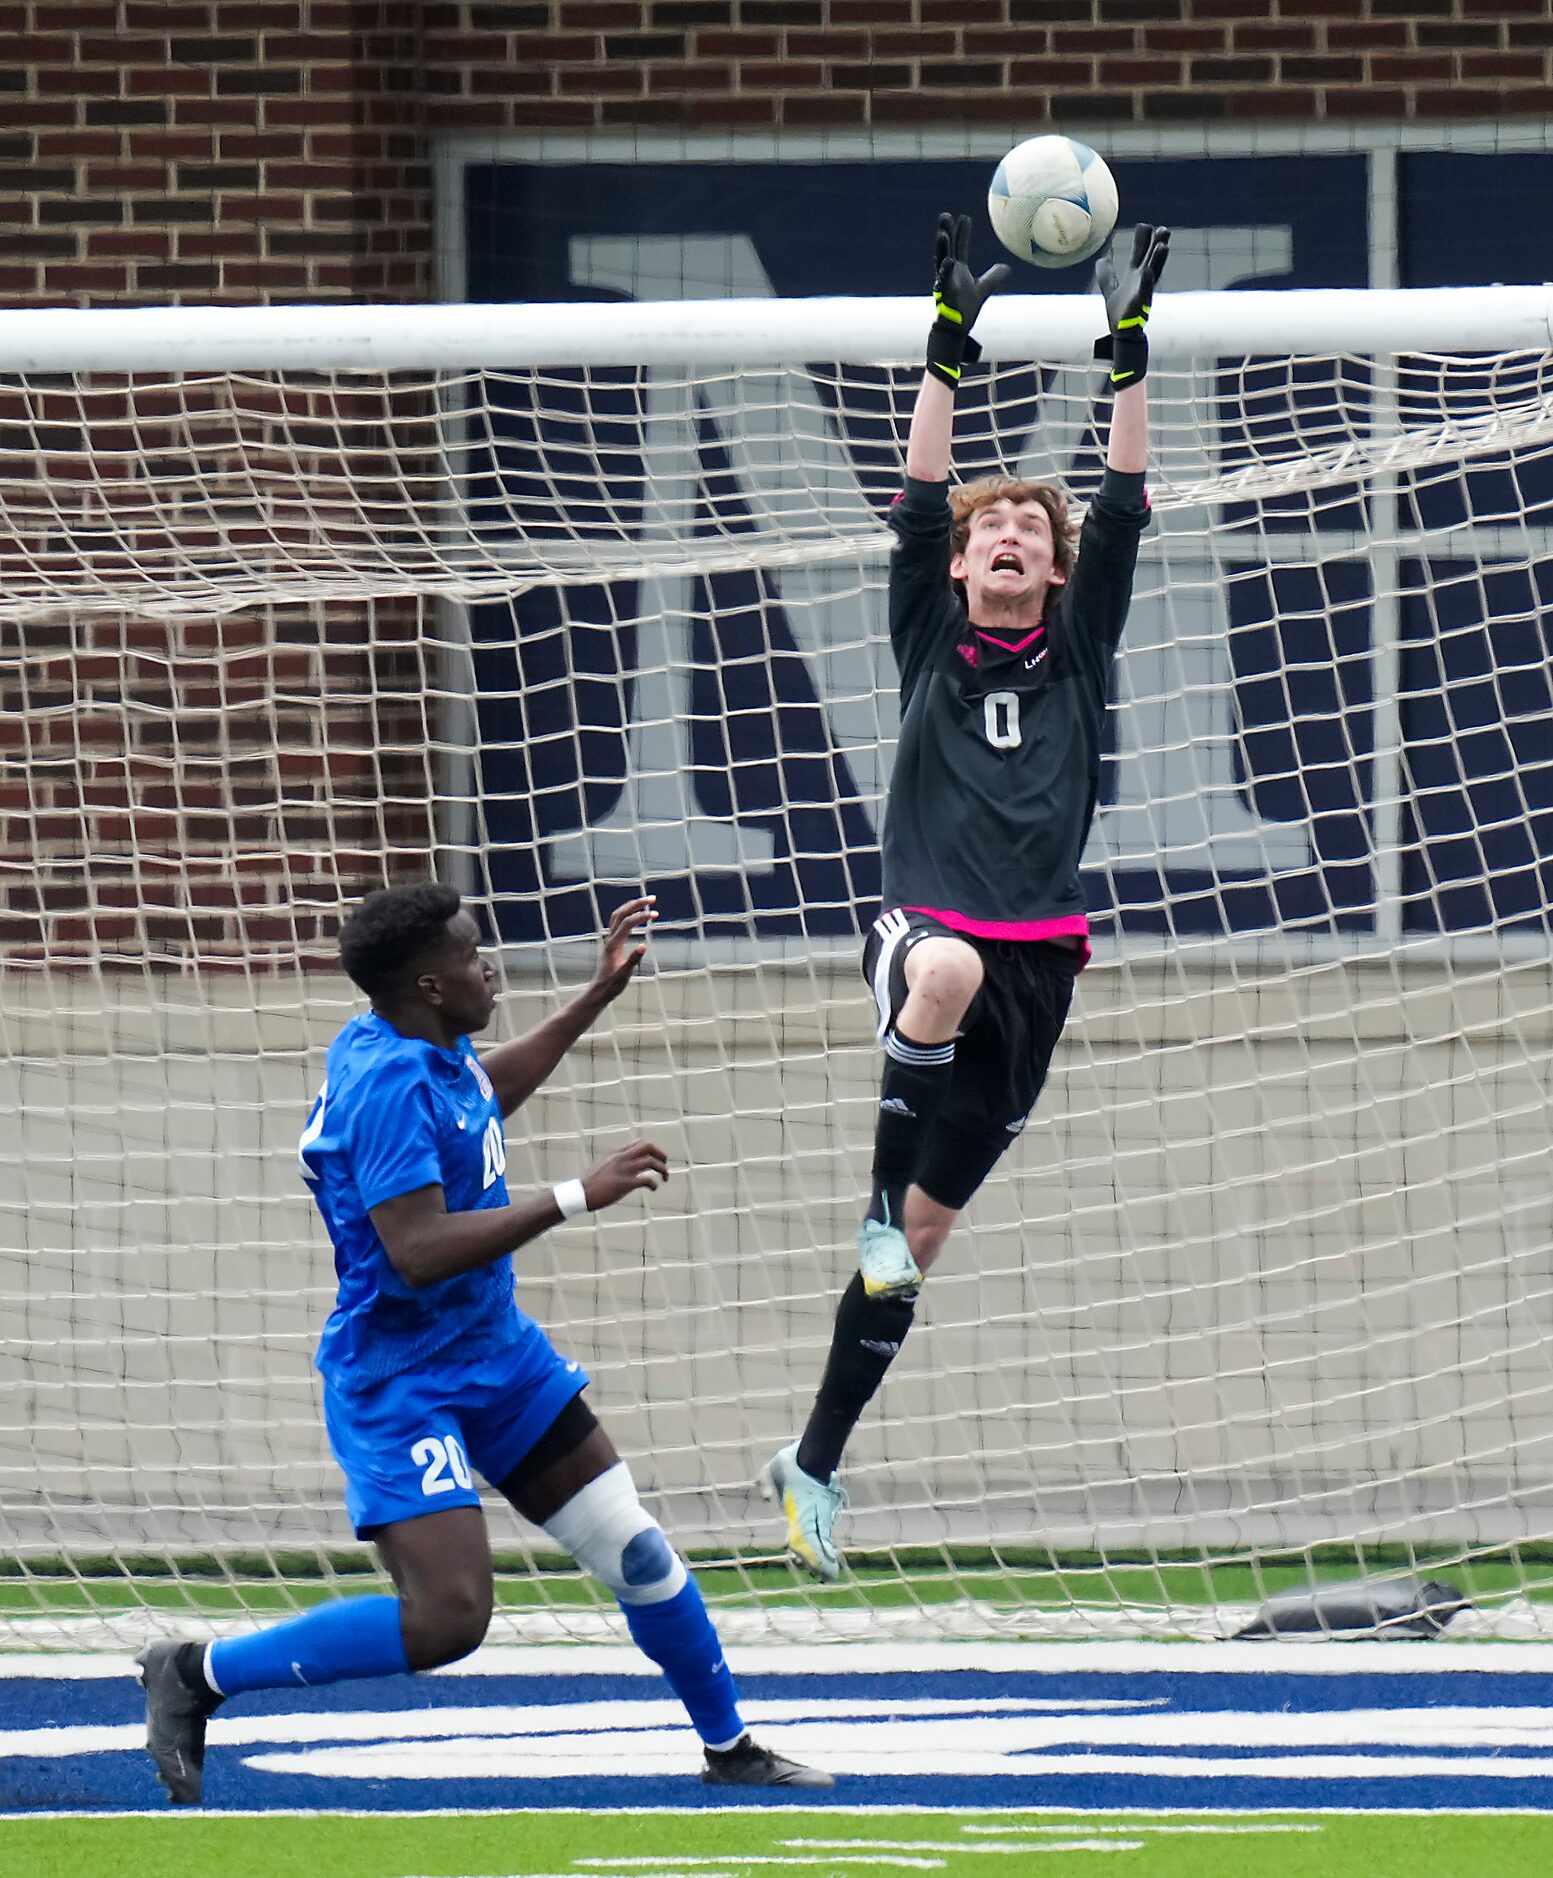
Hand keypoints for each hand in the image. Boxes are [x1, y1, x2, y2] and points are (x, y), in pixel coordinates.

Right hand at [582, 1140, 669, 1209]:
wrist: (581, 1193)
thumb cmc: (590, 1183)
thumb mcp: (603, 1166)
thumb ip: (615, 1162)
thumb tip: (622, 1166)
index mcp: (617, 1153)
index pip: (639, 1142)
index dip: (651, 1149)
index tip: (654, 1158)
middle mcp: (622, 1158)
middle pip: (648, 1146)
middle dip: (661, 1154)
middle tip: (665, 1163)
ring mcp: (625, 1170)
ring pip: (652, 1162)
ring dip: (663, 1169)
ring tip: (665, 1178)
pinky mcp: (626, 1184)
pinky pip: (648, 1180)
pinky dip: (654, 1184)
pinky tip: (653, 1189)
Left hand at [589, 895, 655, 1003]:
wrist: (600, 990)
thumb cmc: (612, 984)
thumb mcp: (625, 974)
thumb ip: (633, 959)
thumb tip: (643, 945)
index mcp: (613, 945)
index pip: (627, 923)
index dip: (641, 916)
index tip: (655, 914)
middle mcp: (610, 939)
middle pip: (620, 913)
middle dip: (636, 904)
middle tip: (653, 898)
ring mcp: (610, 940)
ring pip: (618, 916)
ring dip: (631, 906)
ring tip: (647, 903)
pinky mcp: (612, 943)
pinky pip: (619, 923)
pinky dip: (629, 915)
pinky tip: (638, 917)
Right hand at [926, 211, 1008, 389]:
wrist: (956, 328)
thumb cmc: (965, 309)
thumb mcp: (983, 289)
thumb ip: (993, 277)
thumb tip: (1007, 268)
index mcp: (958, 270)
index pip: (959, 247)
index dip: (962, 233)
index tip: (964, 217)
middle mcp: (949, 273)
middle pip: (947, 248)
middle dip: (946, 232)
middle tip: (945, 215)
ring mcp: (945, 282)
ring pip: (941, 261)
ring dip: (942, 247)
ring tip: (942, 233)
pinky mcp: (944, 294)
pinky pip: (944, 280)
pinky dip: (946, 271)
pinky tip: (949, 260)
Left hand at [1093, 223, 1169, 389]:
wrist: (1121, 333)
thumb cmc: (1119, 312)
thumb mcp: (1109, 289)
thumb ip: (1106, 273)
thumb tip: (1103, 257)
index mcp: (1134, 275)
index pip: (1140, 253)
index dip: (1142, 240)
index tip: (1146, 225)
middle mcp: (1141, 281)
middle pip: (1151, 258)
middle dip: (1157, 244)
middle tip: (1163, 229)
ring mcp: (1143, 291)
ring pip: (1153, 272)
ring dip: (1158, 259)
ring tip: (1163, 245)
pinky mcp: (1140, 304)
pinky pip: (1145, 291)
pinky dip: (1146, 281)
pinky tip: (1147, 271)